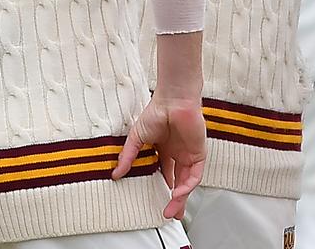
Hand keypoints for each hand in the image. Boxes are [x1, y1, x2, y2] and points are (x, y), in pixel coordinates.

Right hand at [112, 94, 205, 219]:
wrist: (173, 99)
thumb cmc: (157, 111)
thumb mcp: (137, 138)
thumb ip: (128, 156)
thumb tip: (116, 174)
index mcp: (165, 151)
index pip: (165, 176)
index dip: (162, 191)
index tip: (157, 204)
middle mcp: (178, 154)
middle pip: (178, 183)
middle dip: (175, 201)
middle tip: (169, 214)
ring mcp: (189, 154)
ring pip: (187, 182)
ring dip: (181, 198)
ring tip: (172, 210)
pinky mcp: (198, 152)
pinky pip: (195, 174)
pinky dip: (188, 186)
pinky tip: (178, 193)